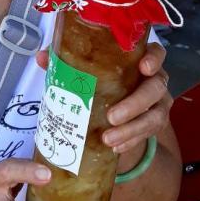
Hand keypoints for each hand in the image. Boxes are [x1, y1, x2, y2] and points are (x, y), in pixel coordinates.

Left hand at [35, 42, 171, 154]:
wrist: (113, 112)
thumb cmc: (100, 83)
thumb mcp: (84, 71)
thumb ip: (66, 61)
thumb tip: (41, 57)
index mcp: (139, 60)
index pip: (156, 53)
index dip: (154, 58)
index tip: (143, 67)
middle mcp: (154, 80)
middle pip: (156, 87)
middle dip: (135, 103)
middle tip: (111, 117)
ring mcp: (158, 103)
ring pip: (155, 116)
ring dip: (132, 129)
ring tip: (108, 139)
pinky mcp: (155, 124)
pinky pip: (148, 134)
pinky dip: (131, 141)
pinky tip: (115, 148)